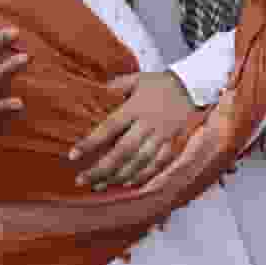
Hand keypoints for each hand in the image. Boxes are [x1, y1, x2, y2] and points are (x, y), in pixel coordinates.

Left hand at [70, 71, 196, 190]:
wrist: (192, 86)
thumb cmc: (158, 83)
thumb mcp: (135, 79)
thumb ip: (114, 87)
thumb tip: (93, 95)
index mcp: (135, 107)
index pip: (109, 127)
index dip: (90, 143)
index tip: (73, 156)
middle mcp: (148, 124)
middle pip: (123, 151)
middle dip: (101, 169)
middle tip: (82, 180)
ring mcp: (162, 136)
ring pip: (139, 162)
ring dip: (118, 176)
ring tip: (100, 185)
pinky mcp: (173, 143)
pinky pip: (158, 164)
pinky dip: (143, 176)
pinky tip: (127, 183)